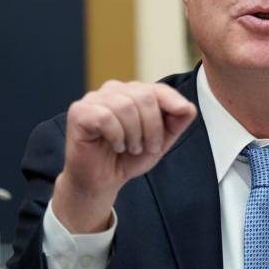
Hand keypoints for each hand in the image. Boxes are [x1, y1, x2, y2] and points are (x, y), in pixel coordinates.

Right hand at [51, 80, 196, 232]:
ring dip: (133, 134)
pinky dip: (116, 136)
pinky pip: (105, 117)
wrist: (102, 180)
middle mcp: (114, 90)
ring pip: (125, 106)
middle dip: (152, 127)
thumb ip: (177, 122)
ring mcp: (94, 99)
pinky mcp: (79, 112)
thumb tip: (188, 107)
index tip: (182, 112)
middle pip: (144, 96)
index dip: (173, 101)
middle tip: (146, 147)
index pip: (158, 88)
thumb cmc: (129, 157)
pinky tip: (115, 145)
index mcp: (134, 93)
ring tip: (130, 147)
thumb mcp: (161, 140)